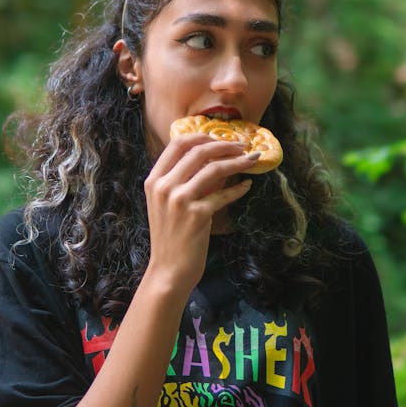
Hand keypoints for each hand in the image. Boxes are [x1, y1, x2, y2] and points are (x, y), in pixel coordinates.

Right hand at [143, 133, 255, 296]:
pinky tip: (247, 186)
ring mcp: (179, 200)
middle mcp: (164, 187)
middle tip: (242, 146)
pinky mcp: (197, 215)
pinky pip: (223, 194)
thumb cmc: (172, 236)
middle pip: (199, 151)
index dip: (202, 135)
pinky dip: (238, 188)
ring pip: (214, 169)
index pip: (177, 143)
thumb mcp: (171, 203)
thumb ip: (189, 179)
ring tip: (251, 160)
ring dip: (237, 162)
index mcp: (154, 180)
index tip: (220, 138)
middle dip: (224, 145)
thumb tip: (219, 157)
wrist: (169, 271)